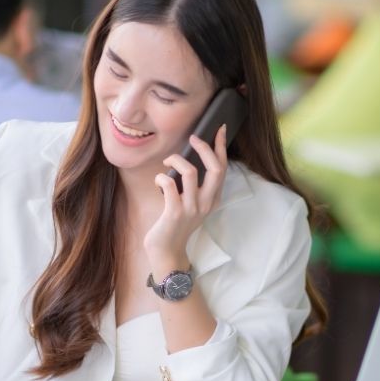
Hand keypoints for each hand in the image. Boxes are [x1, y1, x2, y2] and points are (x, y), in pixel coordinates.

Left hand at [144, 126, 227, 273]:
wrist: (166, 251)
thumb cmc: (174, 224)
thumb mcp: (190, 204)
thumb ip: (193, 186)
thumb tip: (186, 159)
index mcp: (212, 199)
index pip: (222, 168)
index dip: (221, 147)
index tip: (218, 129)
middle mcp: (206, 203)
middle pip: (215, 168)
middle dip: (205, 148)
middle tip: (192, 138)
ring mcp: (191, 208)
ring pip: (191, 172)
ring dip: (176, 161)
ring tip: (167, 163)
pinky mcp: (174, 213)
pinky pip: (168, 184)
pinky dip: (160, 177)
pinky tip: (157, 180)